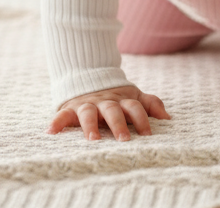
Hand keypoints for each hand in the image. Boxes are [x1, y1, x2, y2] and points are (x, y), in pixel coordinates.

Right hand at [47, 85, 170, 140]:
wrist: (89, 78)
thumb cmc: (116, 97)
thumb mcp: (134, 97)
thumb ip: (151, 104)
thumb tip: (168, 118)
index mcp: (122, 99)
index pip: (135, 107)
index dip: (142, 119)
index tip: (148, 135)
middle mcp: (105, 101)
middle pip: (113, 110)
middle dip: (118, 124)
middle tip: (124, 140)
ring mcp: (87, 104)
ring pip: (89, 112)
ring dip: (91, 125)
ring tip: (93, 139)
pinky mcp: (70, 108)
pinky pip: (62, 114)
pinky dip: (57, 122)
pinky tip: (51, 132)